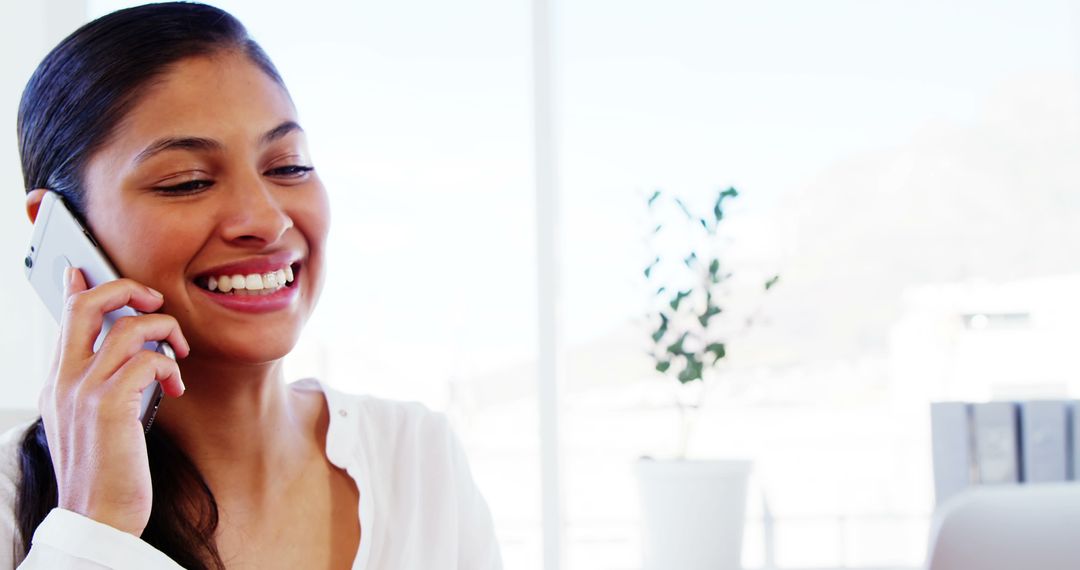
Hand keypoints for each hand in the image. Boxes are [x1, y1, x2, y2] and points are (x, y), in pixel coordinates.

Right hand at [40, 267, 189, 535]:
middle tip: (156, 302)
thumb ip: (101, 386)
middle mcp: (65, 380)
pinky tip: (175, 387)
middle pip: (88, 304)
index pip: (65, 319)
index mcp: (58, 381)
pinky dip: (169, 366)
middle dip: (128, 288)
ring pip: (130, 326)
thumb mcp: (93, 423)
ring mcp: (85, 392)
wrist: (97, 517)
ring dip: (166, 332)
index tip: (83, 269)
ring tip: (177, 358)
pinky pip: (148, 359)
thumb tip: (125, 359)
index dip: (77, 288)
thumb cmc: (105, 472)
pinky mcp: (110, 407)